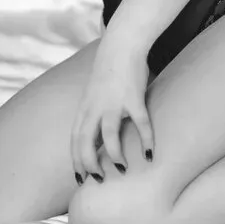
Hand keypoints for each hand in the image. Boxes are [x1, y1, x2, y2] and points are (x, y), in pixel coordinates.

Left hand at [71, 32, 153, 182]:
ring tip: (121, 169)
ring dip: (113, 155)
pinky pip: (140, 124)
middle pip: (85, 142)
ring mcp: (114, 102)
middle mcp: (95, 107)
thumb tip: (95, 138)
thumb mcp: (94, 93)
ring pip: (108, 135)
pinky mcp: (133, 97)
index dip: (76, 161)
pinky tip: (149, 154)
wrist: (122, 44)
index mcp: (85, 107)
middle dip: (89, 165)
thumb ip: (93, 114)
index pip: (75, 140)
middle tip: (99, 179)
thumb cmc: (110, 71)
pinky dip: (145, 140)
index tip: (80, 179)